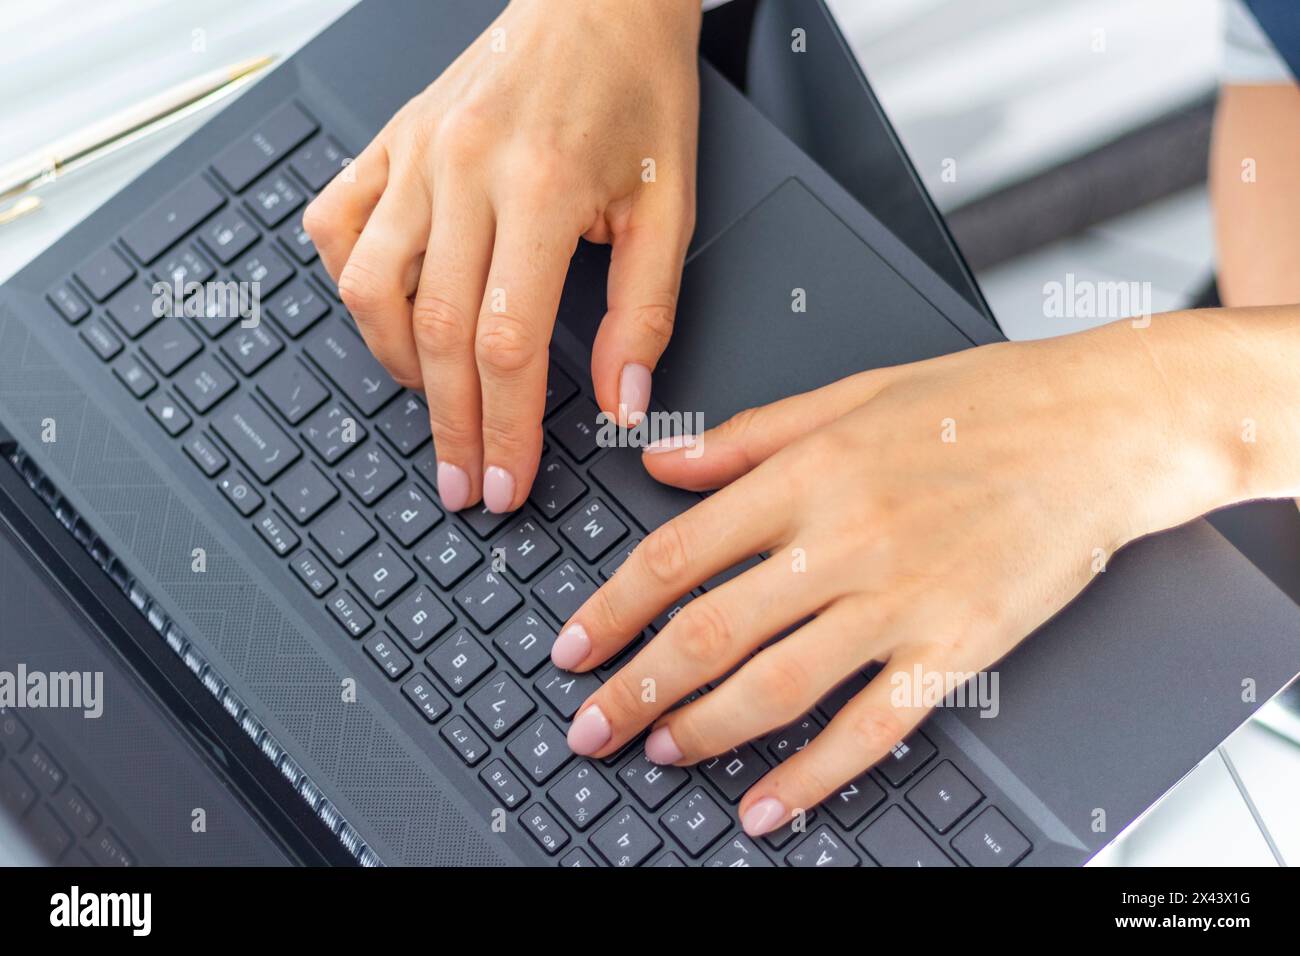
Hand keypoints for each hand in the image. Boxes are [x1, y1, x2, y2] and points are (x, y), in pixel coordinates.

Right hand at [303, 0, 700, 511]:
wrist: (595, 1)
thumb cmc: (636, 93)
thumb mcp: (670, 206)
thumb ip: (644, 313)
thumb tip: (623, 404)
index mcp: (544, 186)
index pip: (509, 342)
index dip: (507, 428)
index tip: (507, 483)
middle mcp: (465, 170)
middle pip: (435, 332)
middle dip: (452, 427)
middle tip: (464, 485)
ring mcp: (415, 154)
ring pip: (368, 286)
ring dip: (396, 365)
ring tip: (436, 405)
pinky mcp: (389, 142)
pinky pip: (334, 222)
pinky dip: (349, 281)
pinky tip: (385, 313)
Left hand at [552, 315, 1262, 836]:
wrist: (1103, 428)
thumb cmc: (983, 403)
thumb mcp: (851, 395)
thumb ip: (748, 437)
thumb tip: (661, 461)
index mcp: (809, 474)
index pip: (678, 555)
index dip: (612, 609)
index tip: (573, 645)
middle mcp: (844, 541)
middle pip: (711, 631)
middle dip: (635, 688)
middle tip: (589, 725)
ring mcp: (901, 601)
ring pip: (776, 687)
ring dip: (702, 731)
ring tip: (655, 754)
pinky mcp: (957, 649)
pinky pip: (871, 727)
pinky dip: (812, 775)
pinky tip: (766, 804)